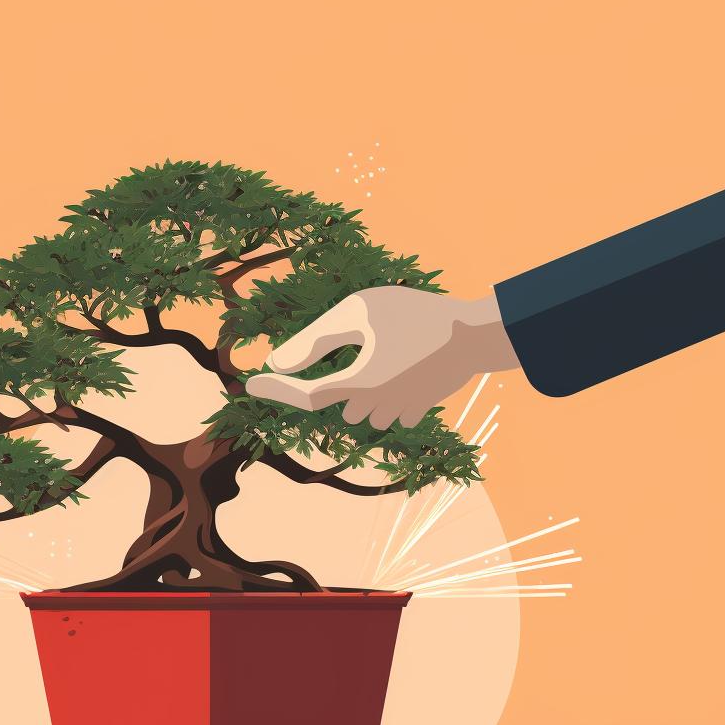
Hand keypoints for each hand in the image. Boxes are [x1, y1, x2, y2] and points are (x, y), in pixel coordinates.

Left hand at [244, 287, 519, 429]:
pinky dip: (384, 392)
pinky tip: (404, 365)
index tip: (250, 385)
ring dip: (360, 386)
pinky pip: (385, 410)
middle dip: (337, 377)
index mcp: (359, 382)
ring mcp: (397, 412)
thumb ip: (315, 339)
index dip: (276, 391)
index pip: (305, 396)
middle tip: (363, 340)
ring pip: (359, 408)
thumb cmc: (415, 314)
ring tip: (389, 348)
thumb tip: (275, 363)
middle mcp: (375, 406)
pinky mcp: (415, 411)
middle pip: (335, 400)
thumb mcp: (360, 312)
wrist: (474, 334)